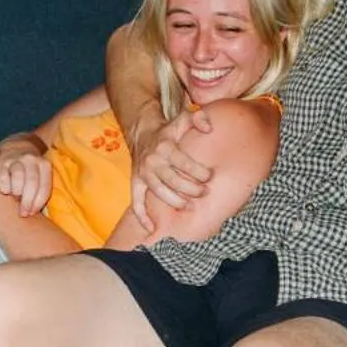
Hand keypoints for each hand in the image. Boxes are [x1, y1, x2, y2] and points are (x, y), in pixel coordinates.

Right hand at [0, 134, 53, 217]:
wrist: (14, 150)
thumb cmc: (29, 173)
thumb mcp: (39, 177)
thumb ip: (40, 191)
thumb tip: (38, 215)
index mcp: (44, 165)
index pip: (44, 186)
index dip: (38, 202)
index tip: (32, 213)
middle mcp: (31, 160)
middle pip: (32, 182)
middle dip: (28, 200)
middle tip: (23, 213)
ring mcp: (16, 159)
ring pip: (18, 176)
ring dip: (17, 192)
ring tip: (14, 199)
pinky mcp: (0, 161)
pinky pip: (2, 174)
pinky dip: (4, 185)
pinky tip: (5, 192)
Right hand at [127, 108, 215, 229]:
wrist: (142, 133)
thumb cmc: (169, 130)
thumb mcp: (184, 118)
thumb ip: (200, 119)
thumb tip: (209, 128)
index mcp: (166, 146)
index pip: (184, 163)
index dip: (199, 172)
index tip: (210, 176)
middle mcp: (153, 161)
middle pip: (174, 181)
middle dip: (192, 189)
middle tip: (204, 192)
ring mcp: (143, 173)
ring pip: (159, 193)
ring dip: (176, 202)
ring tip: (189, 206)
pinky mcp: (136, 182)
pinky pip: (136, 202)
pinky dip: (142, 216)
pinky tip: (151, 228)